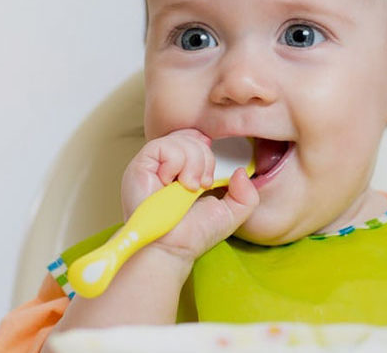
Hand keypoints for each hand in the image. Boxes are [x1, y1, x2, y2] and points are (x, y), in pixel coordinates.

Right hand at [120, 128, 259, 264]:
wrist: (170, 250)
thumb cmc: (192, 235)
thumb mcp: (229, 214)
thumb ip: (246, 195)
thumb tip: (241, 171)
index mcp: (183, 170)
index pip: (196, 139)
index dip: (207, 147)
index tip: (211, 174)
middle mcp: (167, 165)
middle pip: (192, 137)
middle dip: (206, 160)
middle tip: (202, 185)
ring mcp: (153, 164)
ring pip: (180, 139)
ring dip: (193, 163)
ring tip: (189, 187)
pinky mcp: (140, 166)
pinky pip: (163, 146)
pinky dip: (175, 163)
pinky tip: (173, 183)